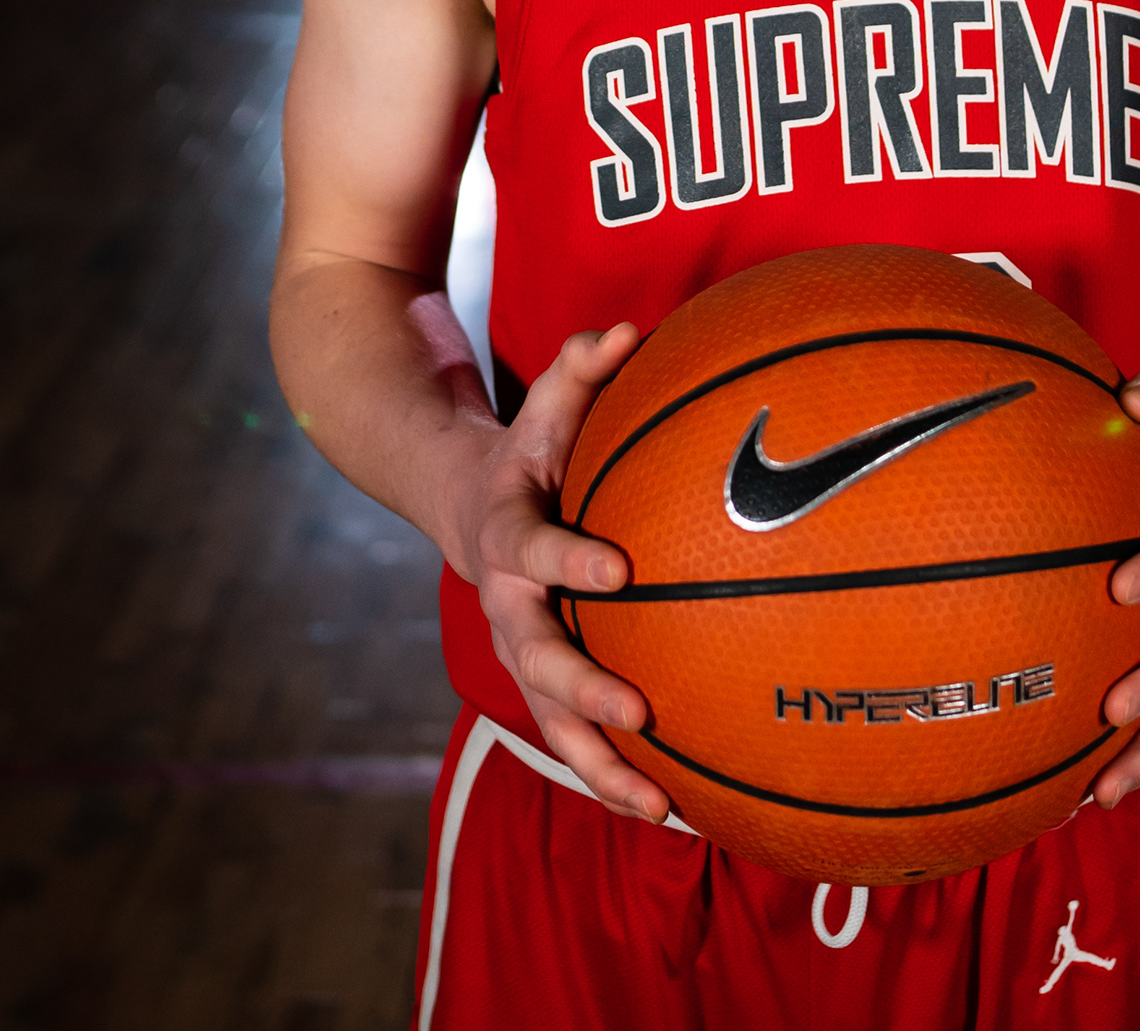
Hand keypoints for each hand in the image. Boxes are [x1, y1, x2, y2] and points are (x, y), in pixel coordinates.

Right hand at [448, 323, 671, 824]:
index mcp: (508, 536)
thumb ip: (583, 364)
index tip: (619, 571)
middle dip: (585, 688)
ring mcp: (522, 653)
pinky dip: (614, 776)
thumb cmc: (531, 448)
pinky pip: (575, 738)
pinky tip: (674, 810)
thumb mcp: (549, 404)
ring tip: (660, 806)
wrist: (466, 504)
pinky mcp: (543, 684)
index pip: (535, 550)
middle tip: (639, 711)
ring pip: (552, 722)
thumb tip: (628, 328)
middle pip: (537, 659)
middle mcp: (508, 606)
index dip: (570, 561)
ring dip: (601, 765)